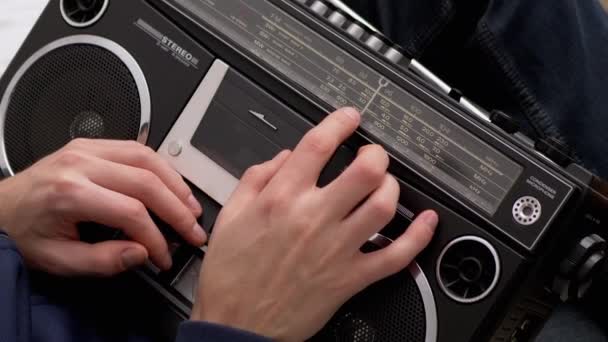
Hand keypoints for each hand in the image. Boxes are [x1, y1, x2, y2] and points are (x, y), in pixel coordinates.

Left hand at [0, 139, 205, 276]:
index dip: (157, 238)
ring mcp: (87, 149)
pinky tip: (171, 185)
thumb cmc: (24, 231)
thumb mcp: (57, 260)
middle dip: (178, 210)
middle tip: (194, 231)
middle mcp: (80, 164)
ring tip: (191, 207)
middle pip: (147, 181)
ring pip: (148, 158)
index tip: (164, 256)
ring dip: (176, 184)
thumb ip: (102, 261)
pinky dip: (162, 167)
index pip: (131, 212)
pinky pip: (138, 148)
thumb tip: (142, 253)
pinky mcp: (92, 145)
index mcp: (69, 193)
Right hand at [191, 108, 437, 340]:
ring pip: (383, 206)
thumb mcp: (231, 215)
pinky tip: (424, 223)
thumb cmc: (232, 274)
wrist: (237, 323)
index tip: (349, 118)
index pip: (318, 145)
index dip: (339, 122)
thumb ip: (257, 177)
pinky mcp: (350, 278)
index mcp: (281, 199)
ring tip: (385, 185)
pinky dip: (417, 237)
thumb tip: (285, 156)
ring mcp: (335, 249)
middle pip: (364, 171)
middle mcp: (312, 218)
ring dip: (391, 188)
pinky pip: (395, 256)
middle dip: (375, 154)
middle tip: (372, 155)